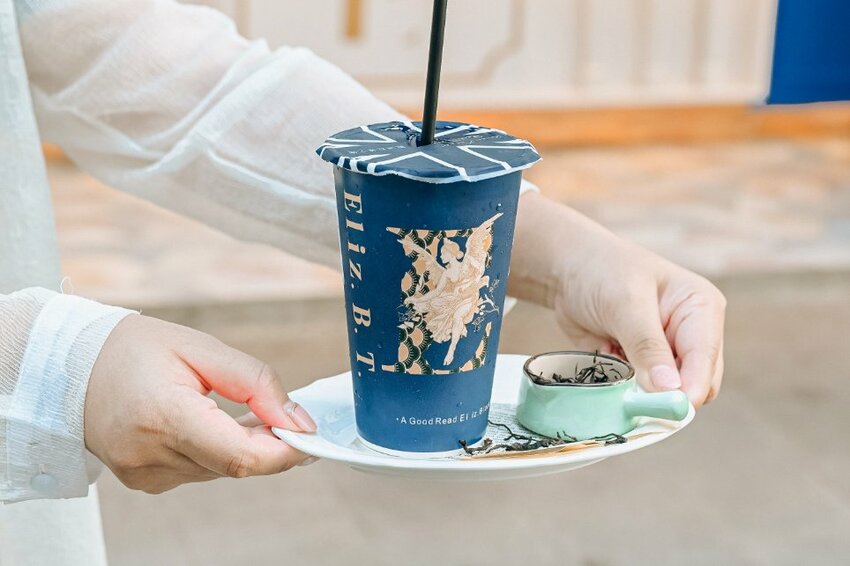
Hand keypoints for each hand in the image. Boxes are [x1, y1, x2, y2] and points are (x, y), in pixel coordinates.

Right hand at [85, 314, 316, 493]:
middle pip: (236, 465)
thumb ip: (256, 383)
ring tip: (233, 406)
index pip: (241, 456)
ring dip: (243, 445)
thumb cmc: (133, 349)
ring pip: (221, 470)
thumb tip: (298, 420)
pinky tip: (207, 420)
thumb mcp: (201, 348)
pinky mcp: (144, 481)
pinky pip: (200, 471)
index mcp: (164, 416)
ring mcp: (144, 474)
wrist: (67, 366)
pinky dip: (217, 450)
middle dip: (269, 443)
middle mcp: (150, 455)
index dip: (285, 452)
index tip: (311, 437)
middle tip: (283, 413)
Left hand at [510, 192, 725, 406]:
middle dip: (669, 396)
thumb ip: (647, 346)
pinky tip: (610, 376)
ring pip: (671, 392)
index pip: (705, 358)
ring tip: (617, 378)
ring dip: (646, 396)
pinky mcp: (645, 365)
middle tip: (635, 402)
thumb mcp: (625, 304)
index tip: (668, 410)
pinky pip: (645, 393)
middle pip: (697, 383)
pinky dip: (630, 393)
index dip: (690, 388)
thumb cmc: (601, 271)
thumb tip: (669, 389)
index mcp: (700, 308)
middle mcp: (691, 333)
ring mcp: (668, 351)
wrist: (567, 269)